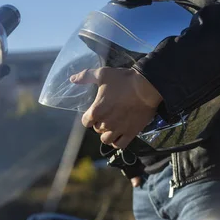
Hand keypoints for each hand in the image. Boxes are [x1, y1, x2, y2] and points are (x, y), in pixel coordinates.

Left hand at [70, 67, 162, 186]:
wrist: (147, 87)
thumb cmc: (123, 80)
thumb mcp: (102, 74)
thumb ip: (86, 77)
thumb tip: (72, 78)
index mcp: (96, 111)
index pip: (85, 122)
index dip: (89, 117)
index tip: (94, 112)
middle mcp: (105, 124)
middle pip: (97, 129)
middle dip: (100, 123)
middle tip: (107, 114)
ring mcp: (118, 130)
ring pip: (106, 140)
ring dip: (107, 133)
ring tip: (113, 125)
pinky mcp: (131, 133)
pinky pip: (120, 145)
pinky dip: (118, 141)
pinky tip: (120, 134)